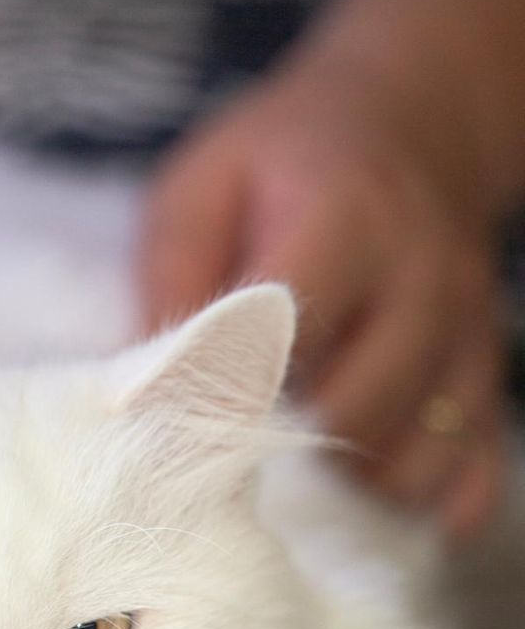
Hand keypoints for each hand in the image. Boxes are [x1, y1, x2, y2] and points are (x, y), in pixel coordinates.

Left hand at [137, 46, 507, 539]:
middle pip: (355, 409)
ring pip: (411, 456)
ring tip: (293, 469)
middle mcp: (422, 277)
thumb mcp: (203, 184)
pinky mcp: (486, 377)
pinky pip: (470, 475)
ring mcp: (466, 332)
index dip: (231, 393)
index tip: (185, 424)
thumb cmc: (282, 165)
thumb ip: (172, 273)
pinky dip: (420, 505)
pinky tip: (366, 501)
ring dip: (344, 484)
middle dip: (283, 447)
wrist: (413, 123)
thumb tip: (142, 386)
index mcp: (347, 217)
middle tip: (232, 452)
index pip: (288, 334)